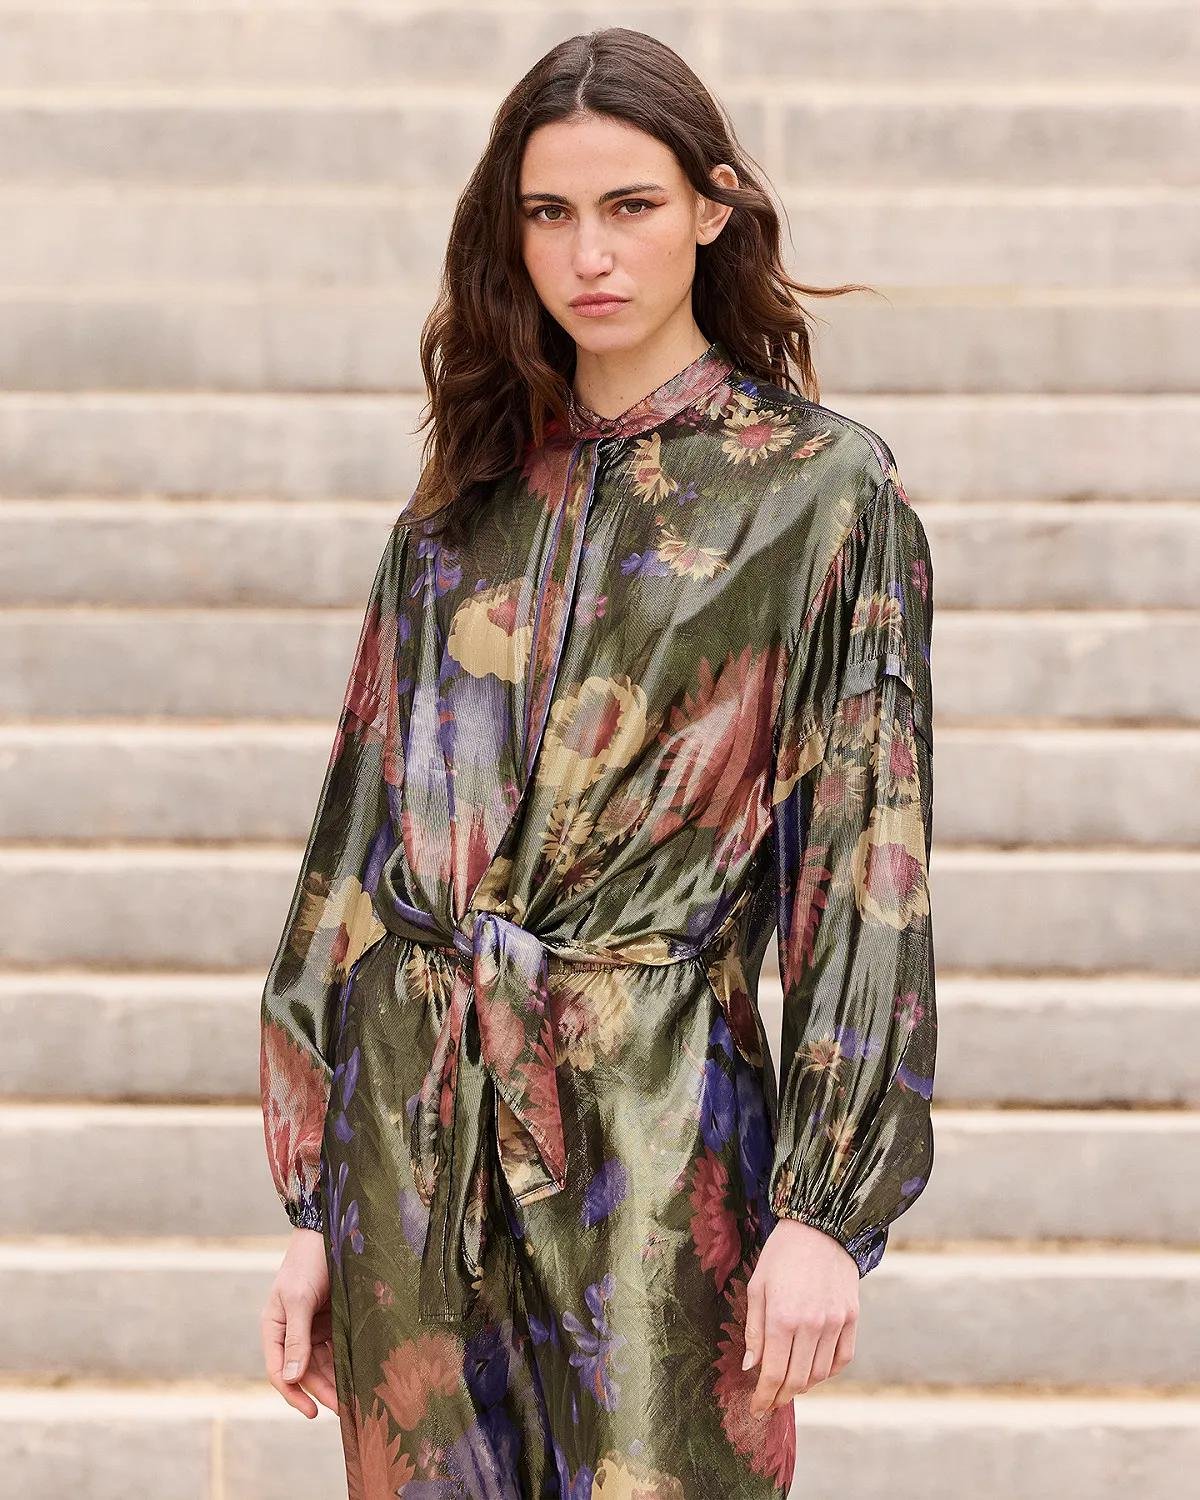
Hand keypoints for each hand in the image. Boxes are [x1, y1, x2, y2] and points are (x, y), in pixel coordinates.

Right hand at [260, 1227, 338, 1417]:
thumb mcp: (299, 1299)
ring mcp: (311, 1325)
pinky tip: (358, 1372)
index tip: (312, 1413)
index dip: (293, 1394)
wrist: (329, 1230)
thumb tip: (291, 1378)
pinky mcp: (331, 1318)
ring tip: (354, 1398)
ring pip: (321, 1362)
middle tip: (344, 1410)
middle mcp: (291, 1330)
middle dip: (322, 1390)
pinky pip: (336, 1346)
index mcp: (274, 1326)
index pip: (279, 1370)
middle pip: (303, 1370)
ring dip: (335, 1379)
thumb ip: (295, 1338)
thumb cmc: (308, 1262)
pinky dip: (344, 1360)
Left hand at [742, 1218, 858, 1414]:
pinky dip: (828, 1372)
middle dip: (780, 1396)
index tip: (757, 1409)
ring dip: (803, 1386)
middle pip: (796, 1380)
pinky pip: (842, 1359)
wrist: (820, 1226)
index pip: (773, 1373)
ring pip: (819, 1374)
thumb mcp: (757, 1286)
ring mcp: (835, 1323)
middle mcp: (811, 1325)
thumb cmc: (782, 1254)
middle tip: (770, 1401)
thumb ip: (754, 1330)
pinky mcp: (851, 1318)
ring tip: (789, 1385)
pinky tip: (814, 1370)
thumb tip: (751, 1367)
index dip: (764, 1396)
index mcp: (782, 1317)